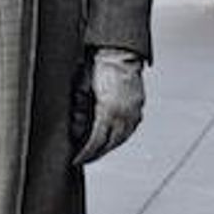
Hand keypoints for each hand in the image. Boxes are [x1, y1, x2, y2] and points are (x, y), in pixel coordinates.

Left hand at [73, 48, 144, 165]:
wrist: (118, 54)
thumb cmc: (98, 67)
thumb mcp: (81, 90)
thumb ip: (79, 110)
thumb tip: (75, 127)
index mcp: (108, 111)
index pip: (96, 142)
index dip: (86, 154)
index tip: (77, 159)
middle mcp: (123, 115)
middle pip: (109, 144)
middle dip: (96, 154)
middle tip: (85, 158)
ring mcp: (133, 112)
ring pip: (121, 139)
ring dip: (108, 146)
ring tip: (97, 151)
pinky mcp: (138, 108)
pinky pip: (129, 130)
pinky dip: (119, 136)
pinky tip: (112, 138)